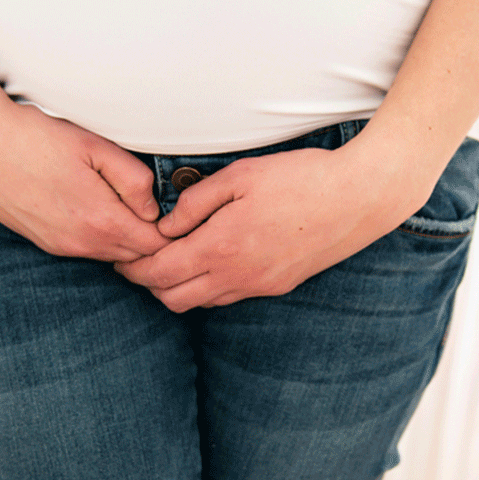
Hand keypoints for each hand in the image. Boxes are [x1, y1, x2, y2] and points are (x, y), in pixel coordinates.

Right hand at [0, 98, 169, 261]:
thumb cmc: (37, 138)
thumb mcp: (95, 146)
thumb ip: (134, 179)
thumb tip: (154, 208)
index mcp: (101, 221)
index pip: (156, 246)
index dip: (172, 232)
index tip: (178, 212)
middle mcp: (81, 244)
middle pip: (136, 258)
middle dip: (154, 241)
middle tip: (162, 210)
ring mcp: (61, 247)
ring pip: (111, 256)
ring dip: (127, 239)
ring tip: (131, 206)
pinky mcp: (45, 243)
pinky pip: (86, 250)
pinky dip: (101, 237)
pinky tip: (98, 208)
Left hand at [113, 143, 430, 311]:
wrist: (358, 197)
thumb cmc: (299, 177)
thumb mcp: (239, 176)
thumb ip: (195, 202)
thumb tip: (165, 225)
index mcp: (221, 247)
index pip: (159, 273)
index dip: (132, 268)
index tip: (120, 256)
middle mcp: (237, 276)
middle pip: (173, 299)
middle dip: (149, 283)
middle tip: (138, 260)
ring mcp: (259, 285)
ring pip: (201, 303)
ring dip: (178, 288)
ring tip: (171, 260)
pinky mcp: (277, 286)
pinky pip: (229, 297)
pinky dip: (208, 287)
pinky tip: (210, 261)